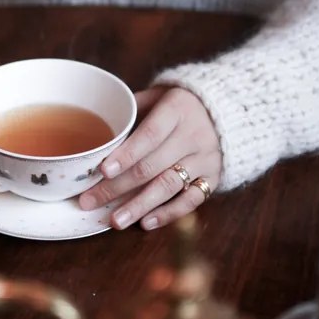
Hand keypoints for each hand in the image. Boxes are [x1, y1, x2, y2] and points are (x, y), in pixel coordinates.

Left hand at [78, 86, 221, 229]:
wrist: (227, 110)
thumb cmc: (179, 104)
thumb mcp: (158, 95)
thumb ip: (132, 110)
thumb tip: (100, 134)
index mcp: (176, 110)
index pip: (149, 135)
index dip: (126, 155)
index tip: (102, 171)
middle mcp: (193, 135)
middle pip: (152, 166)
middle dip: (118, 187)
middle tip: (90, 201)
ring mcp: (205, 158)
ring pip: (169, 186)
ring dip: (140, 205)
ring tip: (115, 220)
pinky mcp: (214, 176)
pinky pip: (192, 200)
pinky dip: (169, 213)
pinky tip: (146, 222)